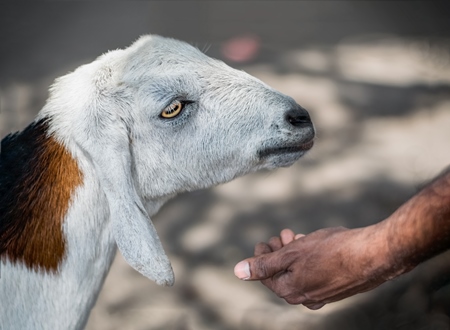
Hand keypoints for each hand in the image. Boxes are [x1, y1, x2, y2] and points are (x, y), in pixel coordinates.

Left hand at [234, 226, 394, 308]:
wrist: (373, 255)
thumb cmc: (332, 251)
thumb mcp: (291, 254)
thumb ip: (264, 264)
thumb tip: (238, 271)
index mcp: (290, 291)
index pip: (265, 275)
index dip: (261, 256)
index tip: (264, 241)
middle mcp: (305, 298)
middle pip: (283, 273)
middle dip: (278, 252)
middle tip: (281, 235)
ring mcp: (323, 294)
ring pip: (299, 271)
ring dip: (294, 252)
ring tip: (296, 236)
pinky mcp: (337, 286)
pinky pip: (315, 273)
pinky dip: (309, 258)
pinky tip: (312, 244)